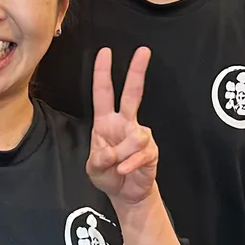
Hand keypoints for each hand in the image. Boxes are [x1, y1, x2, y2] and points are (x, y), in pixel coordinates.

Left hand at [87, 47, 158, 208]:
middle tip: (143, 51)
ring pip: (135, 136)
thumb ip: (98, 160)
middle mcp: (125, 123)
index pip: (103, 93)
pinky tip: (125, 170)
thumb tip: (110, 152)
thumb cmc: (108, 175)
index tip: (105, 53)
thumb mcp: (93, 169)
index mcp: (106, 122)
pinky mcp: (151, 149)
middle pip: (132, 93)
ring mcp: (140, 135)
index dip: (103, 73)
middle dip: (137, 71)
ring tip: (118, 167)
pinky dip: (130, 164)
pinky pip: (141, 153)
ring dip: (123, 155)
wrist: (127, 193)